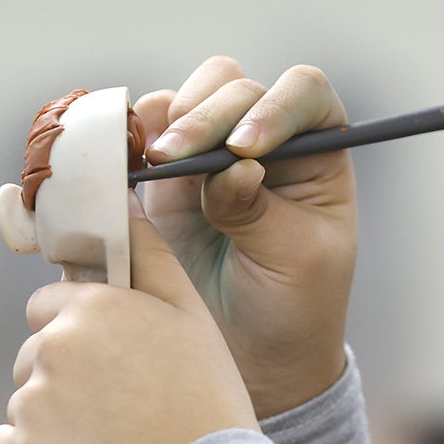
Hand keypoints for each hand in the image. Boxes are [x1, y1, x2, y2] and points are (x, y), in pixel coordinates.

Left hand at [0, 201, 257, 443]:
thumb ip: (150, 255)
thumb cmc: (207, 408)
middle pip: (33, 354)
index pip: (51, 306)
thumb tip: (122, 201)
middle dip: (63, 377)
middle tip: (117, 412)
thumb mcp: (192, 316)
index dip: (84, 336)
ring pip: (22, 401)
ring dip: (51, 421)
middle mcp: (53, 347)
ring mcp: (31, 402)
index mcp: (93, 307)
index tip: (117, 367)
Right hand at [136, 58, 356, 417]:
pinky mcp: (166, 176)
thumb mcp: (294, 260)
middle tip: (177, 160)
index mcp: (317, 151)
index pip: (303, 95)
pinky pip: (145, 134)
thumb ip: (260, 209)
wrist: (249, 354)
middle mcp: (266, 139)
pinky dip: (131, 137)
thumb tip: (229, 167)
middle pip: (236, 89)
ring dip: (171, 122)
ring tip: (156, 165)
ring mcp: (212, 152)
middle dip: (207, 118)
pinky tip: (126, 164)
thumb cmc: (293, 305)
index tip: (246, 149)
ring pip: (188, 98)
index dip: (274, 107)